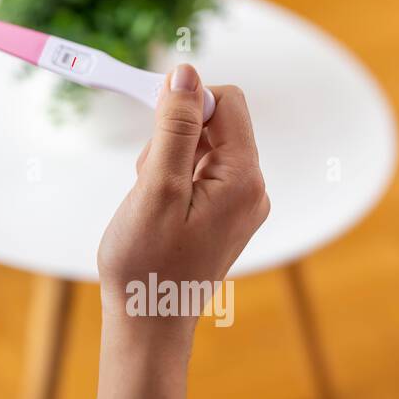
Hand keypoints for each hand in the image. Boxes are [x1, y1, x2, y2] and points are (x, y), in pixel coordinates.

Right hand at [92, 64, 268, 398]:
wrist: (147, 325)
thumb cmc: (147, 264)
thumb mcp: (157, 187)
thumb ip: (175, 128)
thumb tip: (187, 73)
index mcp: (244, 179)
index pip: (228, 102)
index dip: (187, 98)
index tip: (151, 115)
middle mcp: (252, 189)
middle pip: (215, 123)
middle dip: (172, 135)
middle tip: (147, 177)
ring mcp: (239, 204)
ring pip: (202, 148)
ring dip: (167, 158)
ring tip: (148, 200)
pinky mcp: (222, 216)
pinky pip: (199, 174)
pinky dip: (171, 179)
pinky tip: (154, 209)